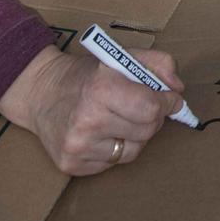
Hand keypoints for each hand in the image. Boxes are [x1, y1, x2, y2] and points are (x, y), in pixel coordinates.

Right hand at [0, 44, 184, 175]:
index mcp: (101, 88)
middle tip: (141, 107)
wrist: (40, 93)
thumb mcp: (122, 56)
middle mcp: (87, 120)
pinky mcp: (71, 164)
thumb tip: (178, 91)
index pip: (151, 108)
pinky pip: (113, 164)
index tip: (169, 99)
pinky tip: (102, 133)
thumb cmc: (86, 74)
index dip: (167, 103)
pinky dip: (114, 149)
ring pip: (133, 151)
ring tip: (118, 119)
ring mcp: (78, 146)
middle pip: (147, 131)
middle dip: (151, 118)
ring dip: (134, 136)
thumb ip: (159, 64)